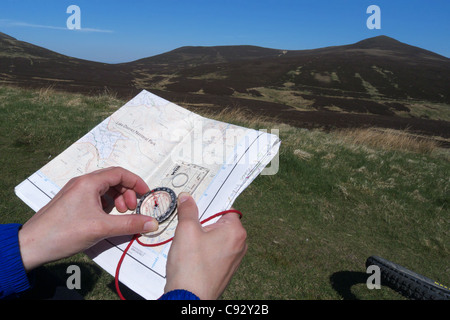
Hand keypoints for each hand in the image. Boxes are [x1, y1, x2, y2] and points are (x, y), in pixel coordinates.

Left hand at [18, 167, 158, 271]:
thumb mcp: (102, 228)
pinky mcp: (71, 202)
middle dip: (126, 193)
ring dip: (116, 199)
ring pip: (103, 188)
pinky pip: (94, 197)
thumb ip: (129, 224)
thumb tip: (152, 223)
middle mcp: (82, 183)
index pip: (120, 173)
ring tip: (119, 214)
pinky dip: (105, 204)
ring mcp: (75, 192)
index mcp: (89, 182)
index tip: (145, 195)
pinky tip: (105, 218)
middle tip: (131, 209)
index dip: (136, 182)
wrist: (31, 245)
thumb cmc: (64, 232)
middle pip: (113, 179)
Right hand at [164, 193, 246, 299]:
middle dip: (203, 223)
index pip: (224, 208)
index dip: (208, 206)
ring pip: (216, 238)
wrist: (189, 298)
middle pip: (220, 223)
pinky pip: (215, 252)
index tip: (195, 206)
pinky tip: (191, 256)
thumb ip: (188, 210)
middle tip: (188, 227)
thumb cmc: (191, 267)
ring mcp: (233, 259)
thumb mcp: (186, 230)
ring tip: (188, 244)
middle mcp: (239, 244)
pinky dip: (203, 251)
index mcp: (235, 231)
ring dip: (202, 237)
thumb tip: (187, 198)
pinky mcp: (225, 270)